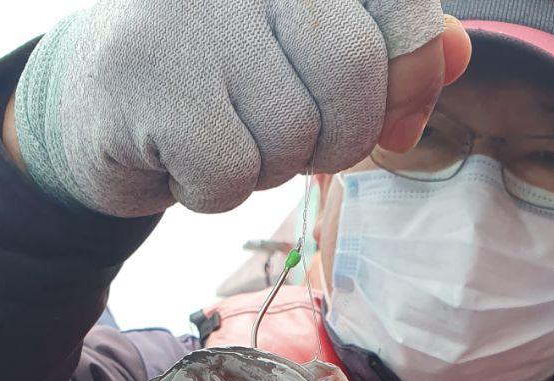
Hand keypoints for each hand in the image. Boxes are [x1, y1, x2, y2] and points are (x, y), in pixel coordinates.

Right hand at [7, 0, 471, 215]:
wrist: (94, 102)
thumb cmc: (223, 79)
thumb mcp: (313, 58)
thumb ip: (389, 49)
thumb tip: (459, 54)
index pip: (402, 11)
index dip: (410, 77)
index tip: (390, 115)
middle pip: (356, 77)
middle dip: (336, 136)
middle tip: (284, 135)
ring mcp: (191, 10)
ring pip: (292, 135)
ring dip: (265, 166)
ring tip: (219, 133)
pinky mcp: (150, 77)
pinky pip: (233, 174)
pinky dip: (212, 190)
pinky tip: (179, 155)